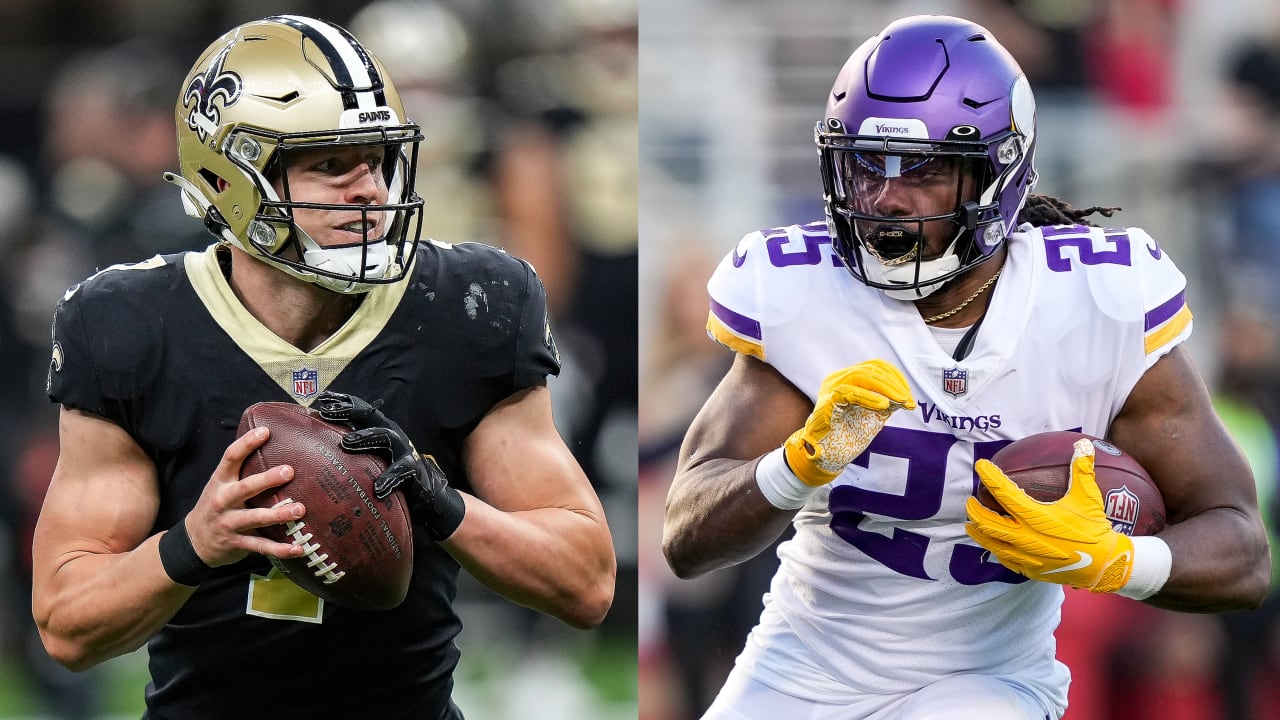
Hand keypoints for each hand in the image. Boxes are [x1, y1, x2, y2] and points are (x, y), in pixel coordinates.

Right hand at [184, 427, 306, 567]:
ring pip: (256, 518)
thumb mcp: (221, 485)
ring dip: (279, 514)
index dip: (247, 443)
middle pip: (246, 487)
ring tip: (300, 509)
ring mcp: (230, 523)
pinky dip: (280, 549)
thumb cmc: (217, 505)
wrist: (194, 540)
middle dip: (267, 480)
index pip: (231, 457)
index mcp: (221, 481)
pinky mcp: (238, 542)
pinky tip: (298, 548)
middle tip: (289, 471)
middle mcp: (224, 500)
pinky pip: (261, 546)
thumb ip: (242, 470)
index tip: (265, 431)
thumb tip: (271, 444)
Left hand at [313, 391, 465, 540]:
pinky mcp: (412, 468)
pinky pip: (400, 471)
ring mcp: (403, 449)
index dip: (343, 402)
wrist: (423, 490)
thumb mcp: (370, 455)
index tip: (323, 398)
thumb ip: (353, 446)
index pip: (361, 410)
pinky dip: (389, 478)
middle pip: (370, 416)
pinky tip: (379, 488)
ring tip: (346, 442)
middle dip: (349, 412)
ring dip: (365, 437)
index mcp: (379, 429)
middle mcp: (391, 434)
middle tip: (326, 414)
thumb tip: (320, 442)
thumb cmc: (389, 471)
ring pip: (385, 437)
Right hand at [783, 359, 915, 485]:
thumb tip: (906, 396)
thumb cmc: (848, 436)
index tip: (909, 393)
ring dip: (884, 388)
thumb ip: (887, 402)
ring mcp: (830, 389)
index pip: (874, 366)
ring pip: (860, 376)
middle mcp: (837, 379)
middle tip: (907, 400)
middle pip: (869, 370)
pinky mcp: (826, 402)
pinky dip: (868, 397)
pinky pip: (848, 392)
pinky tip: (883, 405)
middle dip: (893, 384)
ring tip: (900, 401)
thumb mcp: (874, 415)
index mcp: (848, 379)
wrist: (828, 457)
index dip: (895, 376)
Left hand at [965, 439, 1134, 591]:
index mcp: (1037, 518)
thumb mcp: (1089, 498)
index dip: (991, 477)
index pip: (1005, 493)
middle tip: (969, 501)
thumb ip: (1082, 471)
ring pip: (992, 543)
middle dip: (975, 511)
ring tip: (970, 524)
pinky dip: (995, 548)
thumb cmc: (1095, 530)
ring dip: (979, 532)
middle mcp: (1026, 538)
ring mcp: (1026, 556)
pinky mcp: (1029, 570)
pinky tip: (992, 544)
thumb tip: (1083, 444)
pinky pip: (1004, 559)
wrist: (1104, 566)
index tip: (981, 466)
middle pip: (989, 523)